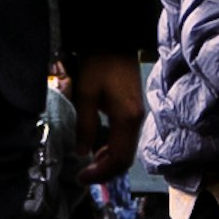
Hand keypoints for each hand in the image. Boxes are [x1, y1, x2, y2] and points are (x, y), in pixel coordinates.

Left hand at [72, 51, 142, 178]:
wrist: (114, 41)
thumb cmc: (98, 64)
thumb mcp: (85, 94)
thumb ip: (84, 125)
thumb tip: (82, 152)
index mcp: (126, 119)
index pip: (119, 159)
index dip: (101, 173)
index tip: (81, 177)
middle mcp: (136, 121)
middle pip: (125, 159)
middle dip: (105, 172)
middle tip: (83, 176)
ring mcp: (136, 116)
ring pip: (126, 150)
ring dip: (108, 162)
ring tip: (88, 166)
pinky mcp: (133, 111)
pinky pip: (125, 139)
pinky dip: (112, 149)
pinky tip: (97, 148)